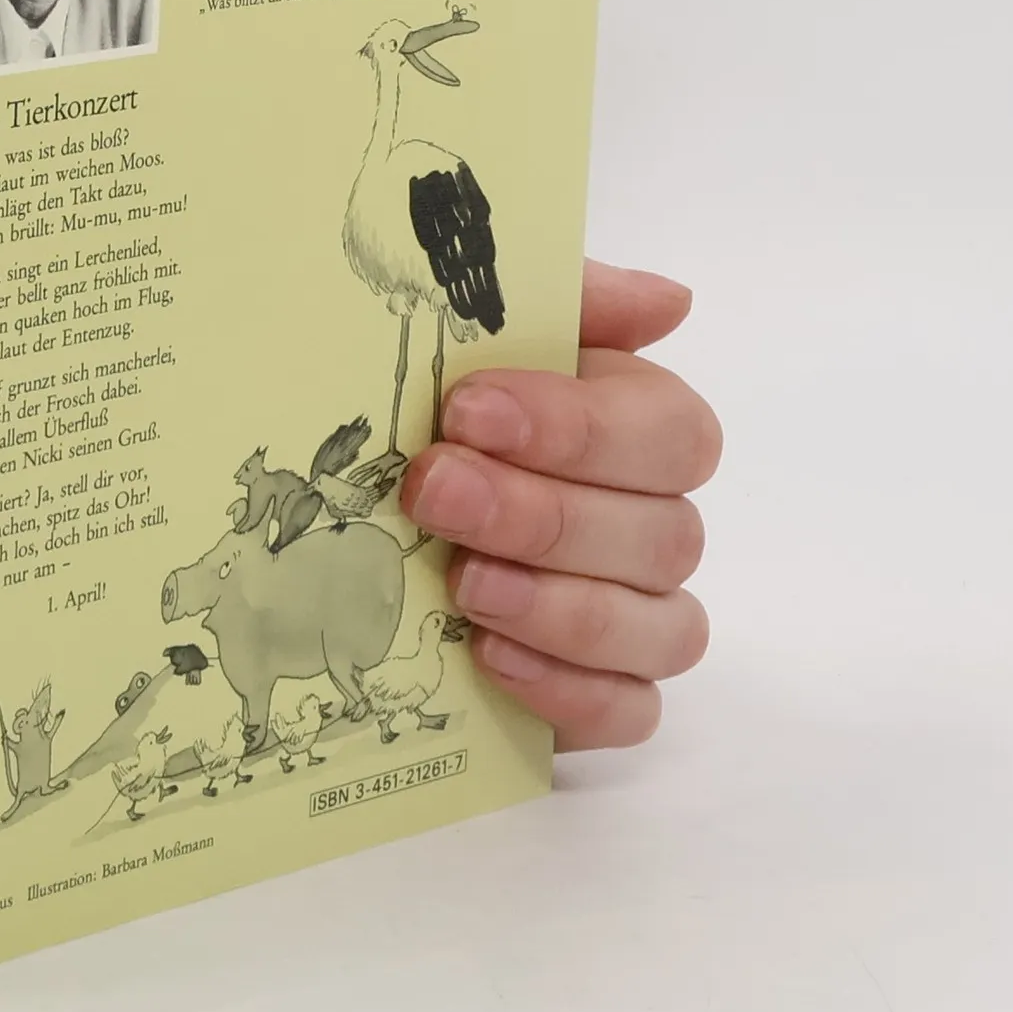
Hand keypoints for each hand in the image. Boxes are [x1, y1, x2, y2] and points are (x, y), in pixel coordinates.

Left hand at [398, 262, 719, 750]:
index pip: (669, 430)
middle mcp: (653, 522)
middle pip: (663, 533)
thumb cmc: (427, 415)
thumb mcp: (470, 334)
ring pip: (662, 628)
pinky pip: (631, 711)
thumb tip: (668, 301)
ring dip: (560, 607)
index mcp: (635, 424)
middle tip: (434, 492)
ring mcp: (639, 616)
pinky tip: (489, 657)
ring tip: (464, 583)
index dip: (578, 426)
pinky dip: (568, 690)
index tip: (468, 410)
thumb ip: (562, 300)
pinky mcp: (604, 696)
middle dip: (542, 514)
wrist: (343, 524)